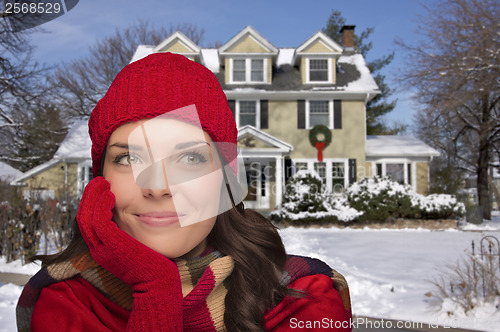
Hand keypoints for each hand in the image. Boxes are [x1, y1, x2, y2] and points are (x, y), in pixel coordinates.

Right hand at [77, 176, 181, 330]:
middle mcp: (98, 250)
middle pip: (83, 218)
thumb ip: (127, 235)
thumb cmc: (152, 265)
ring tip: (103, 184)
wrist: (157, 282)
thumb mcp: (133, 247)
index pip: (88, 223)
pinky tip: (111, 196)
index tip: (100, 190)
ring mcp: (102, 249)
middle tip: (98, 182)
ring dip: (93, 198)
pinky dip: (101, 206)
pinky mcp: (111, 246)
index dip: (91, 205)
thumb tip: (131, 218)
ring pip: (87, 218)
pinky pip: (98, 221)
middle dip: (88, 198)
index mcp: (102, 250)